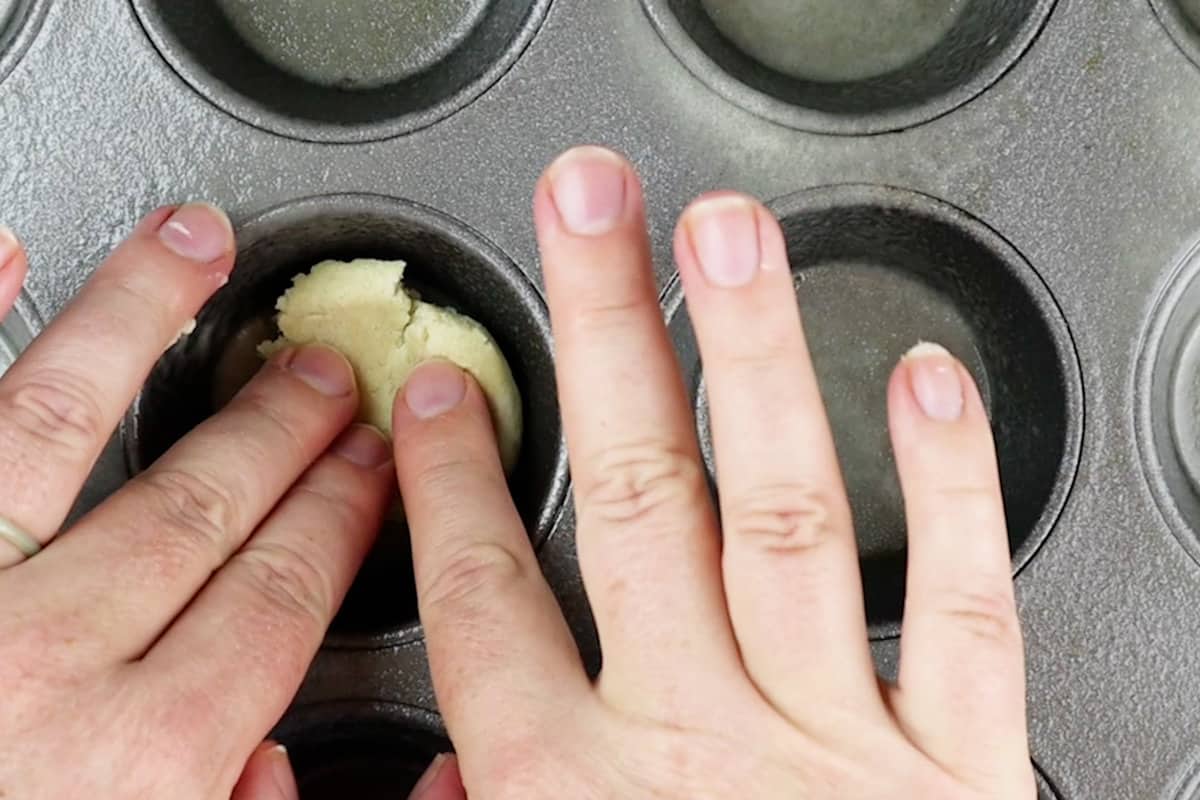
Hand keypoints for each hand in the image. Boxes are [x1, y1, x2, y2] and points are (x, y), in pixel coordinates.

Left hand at [0, 209, 461, 798]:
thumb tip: (267, 764)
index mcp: (132, 764)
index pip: (278, 596)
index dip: (342, 515)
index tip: (372, 464)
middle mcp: (32, 667)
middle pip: (198, 504)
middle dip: (279, 426)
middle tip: (320, 371)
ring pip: (49, 419)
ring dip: (137, 321)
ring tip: (193, 245)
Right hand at [393, 147, 1035, 798]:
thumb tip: (442, 777)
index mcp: (576, 797)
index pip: (485, 599)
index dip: (452, 480)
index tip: (443, 393)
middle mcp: (699, 752)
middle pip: (633, 498)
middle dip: (603, 328)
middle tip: (589, 211)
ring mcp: (833, 751)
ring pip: (785, 514)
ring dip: (751, 354)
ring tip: (727, 239)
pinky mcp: (959, 771)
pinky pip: (963, 612)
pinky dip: (952, 488)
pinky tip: (923, 382)